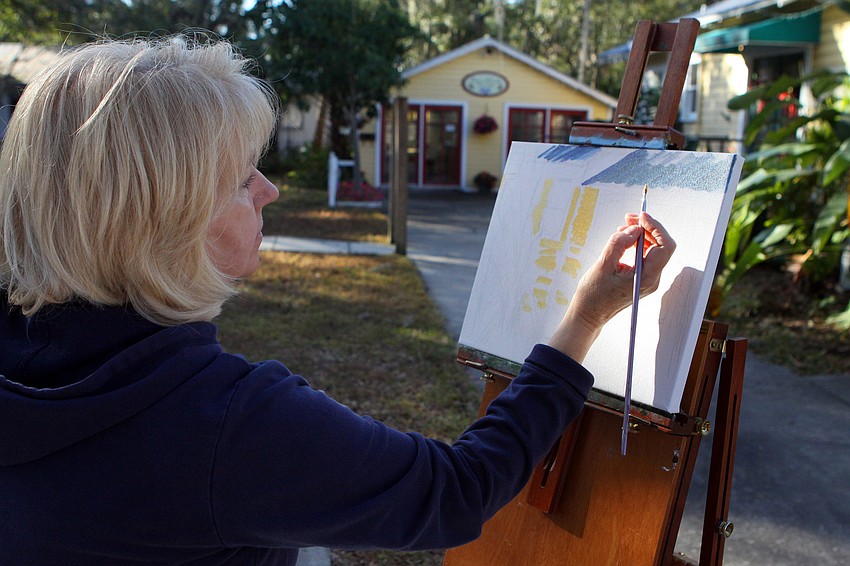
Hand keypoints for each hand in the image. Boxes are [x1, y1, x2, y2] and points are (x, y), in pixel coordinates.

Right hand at [547, 212, 674, 362]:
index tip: (641, 217)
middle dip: (647, 228)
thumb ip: (618, 244)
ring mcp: (647, 279)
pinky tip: (624, 240)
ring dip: (642, 235)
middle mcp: (651, 279)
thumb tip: (633, 229)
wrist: (588, 315)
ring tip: (623, 227)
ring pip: (654, 250)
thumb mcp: (602, 266)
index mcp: (646, 277)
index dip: (656, 227)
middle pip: (661, 246)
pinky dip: (637, 244)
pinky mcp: (640, 278)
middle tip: (629, 218)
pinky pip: (646, 256)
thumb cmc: (593, 296)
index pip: (664, 246)